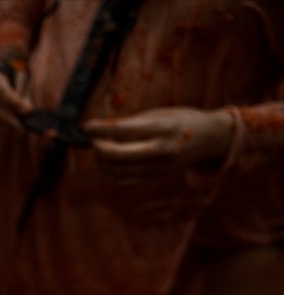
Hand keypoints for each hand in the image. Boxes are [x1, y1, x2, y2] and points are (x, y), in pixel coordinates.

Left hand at [85, 107, 235, 182]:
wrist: (208, 139)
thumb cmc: (179, 120)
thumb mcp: (158, 114)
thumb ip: (130, 123)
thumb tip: (99, 130)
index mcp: (162, 128)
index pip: (122, 131)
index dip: (100, 129)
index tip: (86, 126)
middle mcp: (161, 150)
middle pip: (116, 155)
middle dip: (98, 147)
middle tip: (92, 139)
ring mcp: (158, 167)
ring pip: (116, 170)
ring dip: (101, 160)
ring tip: (101, 148)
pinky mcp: (155, 177)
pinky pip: (123, 180)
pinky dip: (110, 172)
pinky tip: (107, 162)